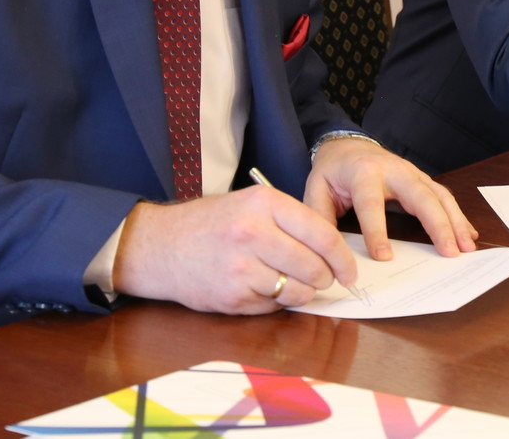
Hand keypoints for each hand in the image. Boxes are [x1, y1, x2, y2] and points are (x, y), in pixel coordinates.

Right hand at [112, 188, 355, 313]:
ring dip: (301, 292)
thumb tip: (332, 251)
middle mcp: (254, 233)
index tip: (350, 270)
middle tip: (323, 279)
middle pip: (314, 266)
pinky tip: (260, 287)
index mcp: (264, 203)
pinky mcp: (232, 296)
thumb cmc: (209, 223)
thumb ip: (289, 222)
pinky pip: (273, 305)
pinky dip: (275, 301)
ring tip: (289, 283)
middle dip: (325, 278)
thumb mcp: (249, 204)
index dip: (342, 257)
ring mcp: (242, 267)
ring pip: (297, 291)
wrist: (158, 246)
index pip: (322, 234)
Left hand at [305, 137, 478, 261]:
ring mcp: (412, 173)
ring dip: (455, 221)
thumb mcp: (316, 189)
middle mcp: (394, 170)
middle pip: (421, 196)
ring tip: (466, 247)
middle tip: (450, 252)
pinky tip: (468, 234)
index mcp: (363, 173)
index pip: (371, 203)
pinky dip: (457, 215)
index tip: (384, 257)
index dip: (377, 231)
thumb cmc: (332, 171)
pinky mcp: (421, 179)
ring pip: (439, 196)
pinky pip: (443, 197)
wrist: (347, 144)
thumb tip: (326, 252)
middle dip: (438, 224)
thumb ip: (320, 217)